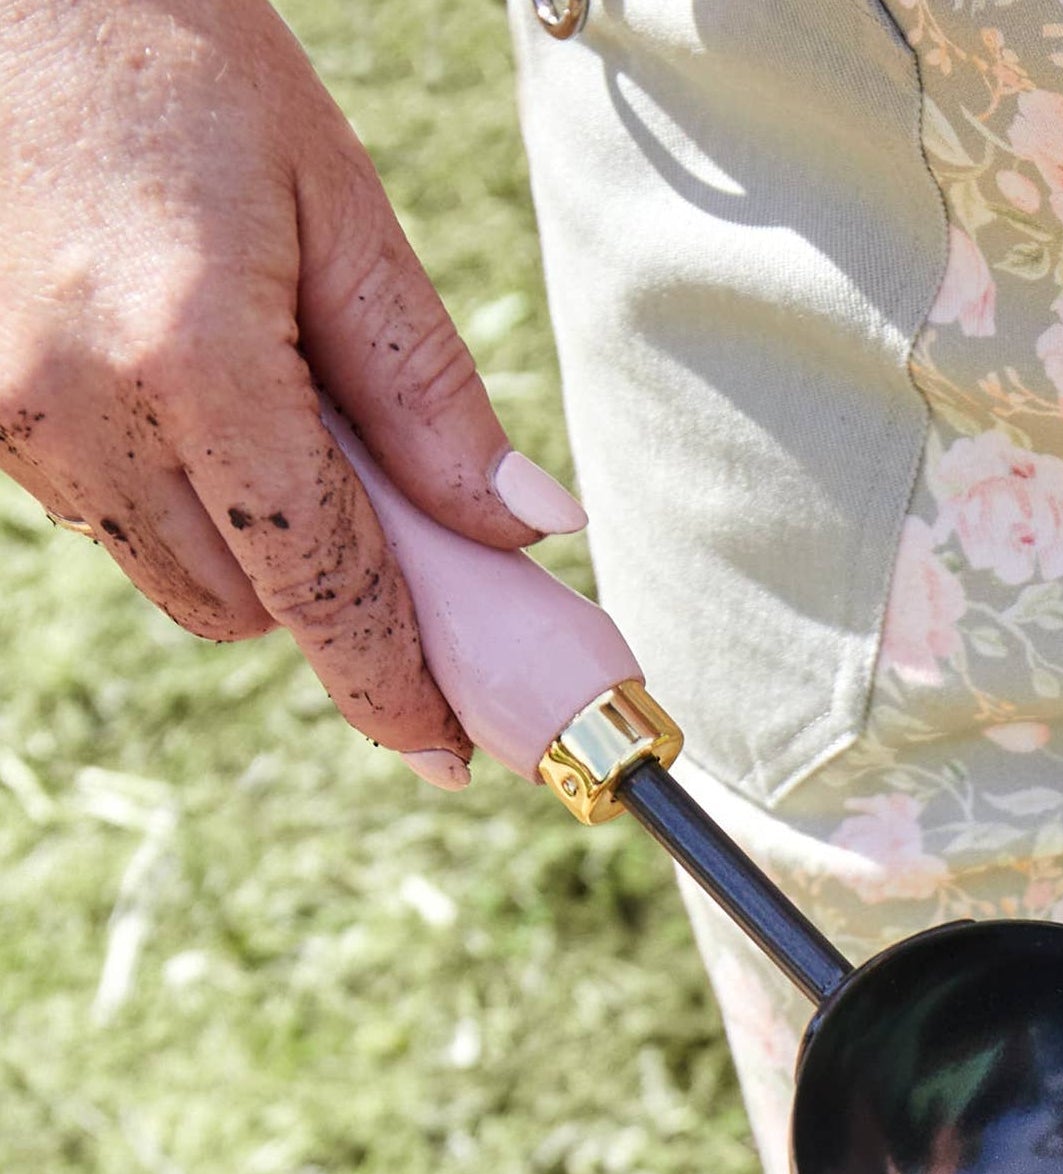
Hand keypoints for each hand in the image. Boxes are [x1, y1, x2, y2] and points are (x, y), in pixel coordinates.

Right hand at [0, 0, 584, 783]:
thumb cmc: (172, 56)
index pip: (323, 587)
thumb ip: (428, 391)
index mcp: (189, 358)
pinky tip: (182, 383)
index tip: (451, 751)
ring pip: (170, 575)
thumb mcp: (338, 205)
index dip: (395, 685)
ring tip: (270, 410)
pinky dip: (167, 490)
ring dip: (245, 546)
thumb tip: (526, 534)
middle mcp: (73, 405)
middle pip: (247, 607)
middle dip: (329, 594)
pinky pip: (97, 513)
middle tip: (389, 521)